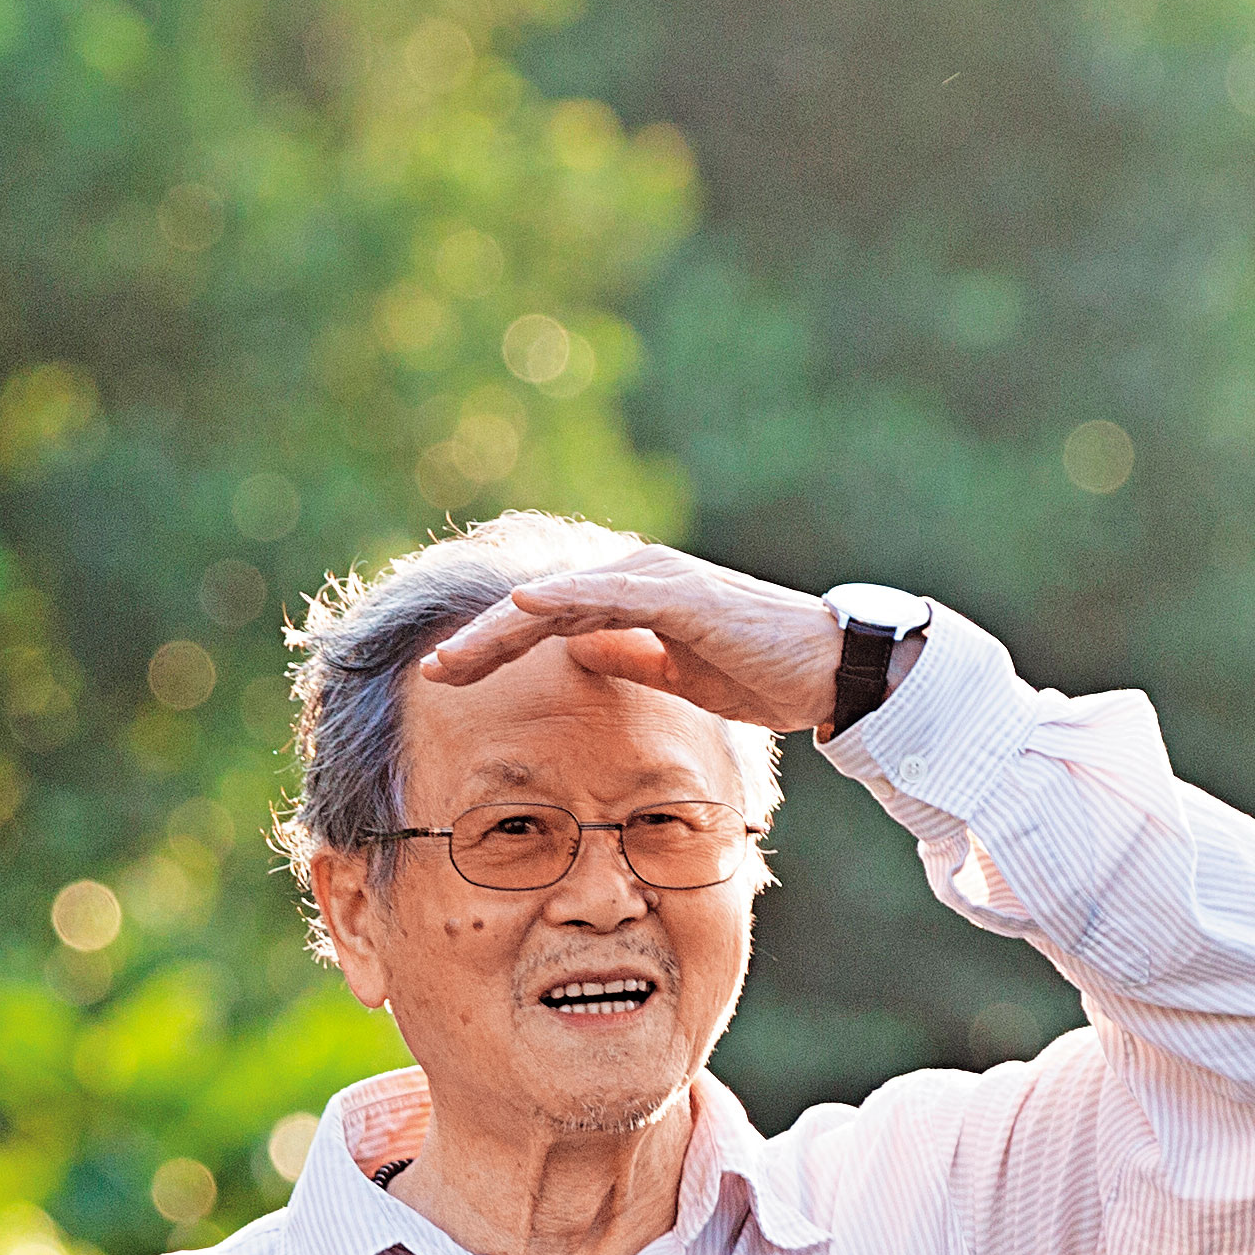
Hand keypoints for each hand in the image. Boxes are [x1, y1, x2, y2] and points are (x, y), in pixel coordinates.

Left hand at [413, 541, 858, 733]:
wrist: (826, 671)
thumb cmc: (759, 673)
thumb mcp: (676, 673)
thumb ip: (628, 656)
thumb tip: (582, 651)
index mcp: (634, 597)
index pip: (546, 622)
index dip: (493, 648)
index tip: (445, 677)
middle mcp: (637, 576)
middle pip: (540, 608)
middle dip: (481, 641)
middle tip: (428, 671)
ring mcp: (656, 580)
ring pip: (560, 599)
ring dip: (502, 628)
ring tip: (452, 655)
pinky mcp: (679, 595)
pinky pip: (608, 593)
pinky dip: (561, 597)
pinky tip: (520, 607)